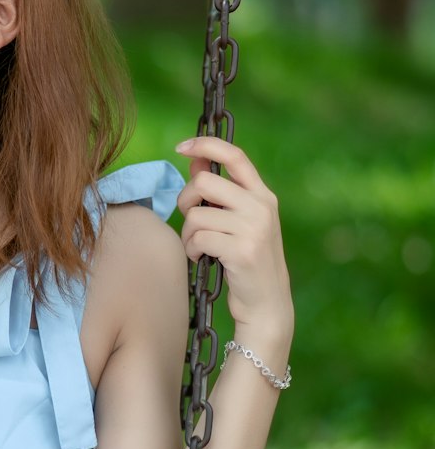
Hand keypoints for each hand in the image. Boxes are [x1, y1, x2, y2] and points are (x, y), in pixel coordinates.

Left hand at [174, 136, 292, 343]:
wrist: (267, 304)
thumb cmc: (246, 260)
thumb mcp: (239, 221)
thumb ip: (220, 192)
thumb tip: (196, 160)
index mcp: (263, 195)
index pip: (235, 155)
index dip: (206, 145)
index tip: (182, 147)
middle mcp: (262, 206)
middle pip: (203, 183)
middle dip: (185, 201)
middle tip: (190, 220)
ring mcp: (254, 228)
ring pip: (196, 214)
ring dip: (187, 233)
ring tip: (198, 247)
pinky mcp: (242, 250)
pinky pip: (198, 238)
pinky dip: (191, 249)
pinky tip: (200, 258)